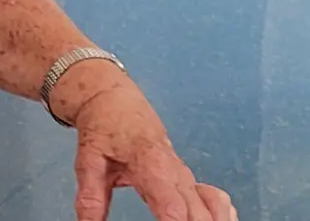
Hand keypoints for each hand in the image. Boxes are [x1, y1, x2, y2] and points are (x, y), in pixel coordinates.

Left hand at [69, 85, 237, 220]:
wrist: (115, 101)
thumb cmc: (104, 127)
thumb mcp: (88, 160)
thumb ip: (90, 196)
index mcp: (151, 164)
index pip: (172, 206)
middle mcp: (175, 172)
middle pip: (198, 212)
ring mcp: (185, 175)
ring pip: (213, 205)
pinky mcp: (188, 178)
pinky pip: (215, 198)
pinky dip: (221, 212)